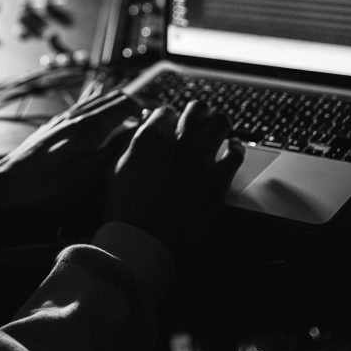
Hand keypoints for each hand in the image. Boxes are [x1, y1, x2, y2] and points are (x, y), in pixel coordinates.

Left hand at [0, 90, 143, 228]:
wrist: (4, 188)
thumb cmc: (45, 189)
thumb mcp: (85, 178)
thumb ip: (113, 152)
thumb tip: (136, 132)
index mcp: (87, 128)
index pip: (126, 103)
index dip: (148, 106)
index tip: (163, 115)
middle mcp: (75, 117)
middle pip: (113, 97)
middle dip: (137, 102)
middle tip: (154, 115)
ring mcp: (63, 120)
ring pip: (98, 100)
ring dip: (119, 103)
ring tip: (135, 116)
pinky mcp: (53, 127)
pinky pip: (84, 108)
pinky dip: (101, 108)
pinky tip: (103, 119)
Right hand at [104, 101, 243, 248]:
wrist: (142, 241)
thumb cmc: (125, 210)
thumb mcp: (115, 169)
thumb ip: (130, 146)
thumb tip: (141, 134)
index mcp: (150, 138)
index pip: (166, 111)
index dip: (169, 117)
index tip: (171, 123)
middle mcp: (177, 143)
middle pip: (196, 109)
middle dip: (197, 113)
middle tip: (198, 120)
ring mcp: (200, 161)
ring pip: (220, 123)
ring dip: (218, 123)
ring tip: (218, 129)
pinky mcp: (217, 180)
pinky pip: (236, 153)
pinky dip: (236, 148)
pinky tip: (232, 149)